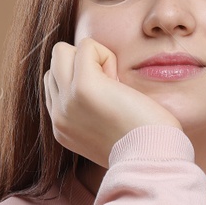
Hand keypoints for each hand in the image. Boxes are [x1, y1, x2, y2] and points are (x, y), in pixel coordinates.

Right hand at [43, 38, 180, 166]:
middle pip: (55, 66)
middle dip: (83, 67)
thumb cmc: (143, 143)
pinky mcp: (83, 87)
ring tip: (113, 83)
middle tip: (111, 90)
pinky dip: (106, 55)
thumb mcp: (106, 131)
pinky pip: (86, 46)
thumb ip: (91, 112)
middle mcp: (58, 116)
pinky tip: (119, 81)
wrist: (152, 158)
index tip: (108, 102)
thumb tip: (101, 81)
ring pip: (61, 52)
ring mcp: (66, 102)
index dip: (82, 81)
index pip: (54, 85)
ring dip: (90, 58)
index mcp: (62, 128)